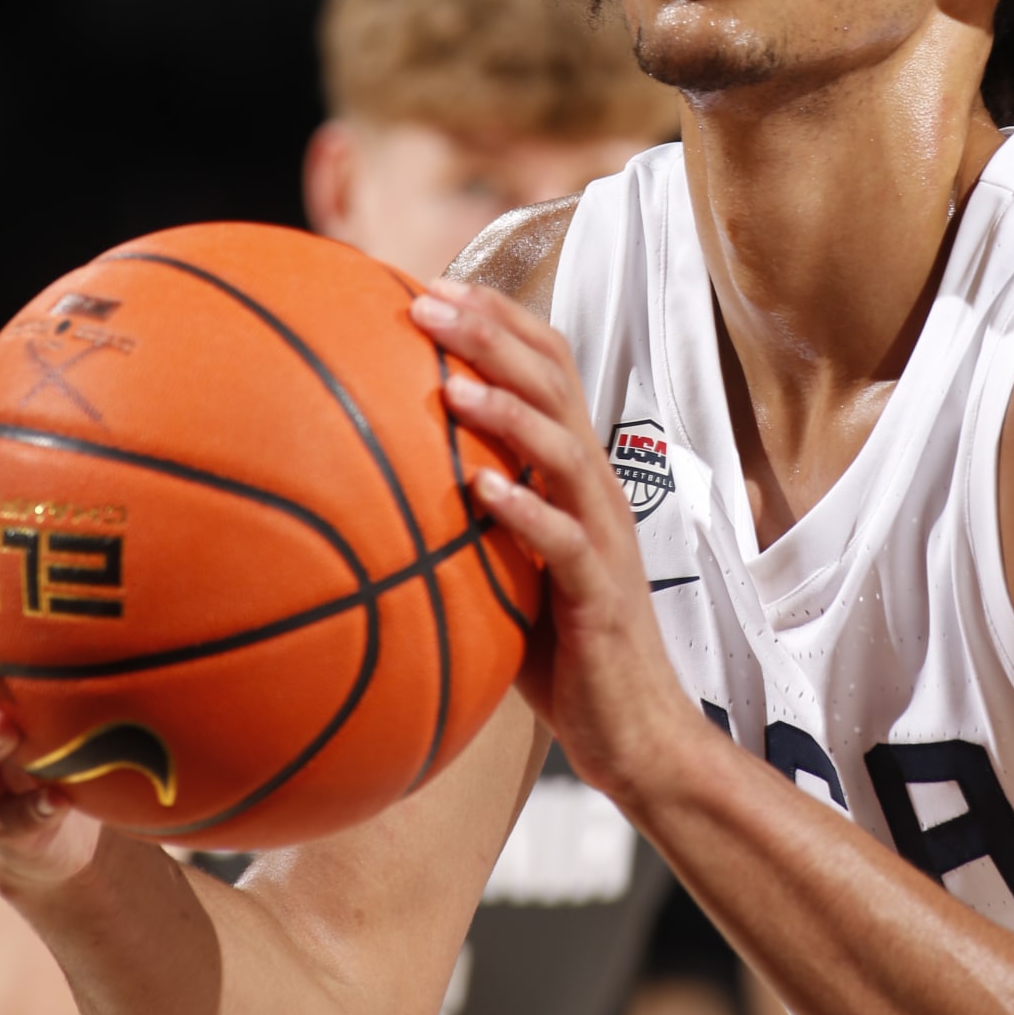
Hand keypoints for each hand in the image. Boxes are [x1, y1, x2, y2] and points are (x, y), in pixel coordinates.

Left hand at [410, 283, 708, 810]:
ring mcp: (603, 535)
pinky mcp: (601, 591)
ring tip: (451, 383)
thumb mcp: (508, 567)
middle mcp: (597, 488)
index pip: (548, 367)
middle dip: (492, 334)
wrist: (635, 731)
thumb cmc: (565, 652)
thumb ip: (468, 518)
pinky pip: (564, 540)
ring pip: (563, 449)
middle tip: (428, 301)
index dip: (498, 319)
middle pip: (555, 384)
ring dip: (508, 411)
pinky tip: (481, 490)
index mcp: (575, 473)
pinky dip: (525, 509)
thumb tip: (378, 487)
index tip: (433, 284)